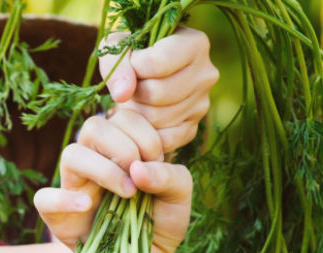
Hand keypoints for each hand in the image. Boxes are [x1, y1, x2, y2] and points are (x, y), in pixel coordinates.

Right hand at [34, 111, 191, 252]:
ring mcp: (73, 186)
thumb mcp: (179, 198)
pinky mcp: (57, 216)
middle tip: (140, 177)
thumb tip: (138, 168)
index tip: (158, 162)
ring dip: (103, 169)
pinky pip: (44, 198)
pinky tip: (88, 206)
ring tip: (127, 193)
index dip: (145, 134)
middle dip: (124, 146)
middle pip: (94, 126)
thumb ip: (170, 175)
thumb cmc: (159, 223)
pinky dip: (65, 199)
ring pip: (71, 154)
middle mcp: (95, 161)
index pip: (122, 116)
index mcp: (121, 146)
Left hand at [98, 27, 218, 152]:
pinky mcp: (193, 127)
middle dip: (135, 92)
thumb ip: (116, 64)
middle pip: (158, 93)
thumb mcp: (119, 45)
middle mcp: (206, 74)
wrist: (144, 74)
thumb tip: (123, 94)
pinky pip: (164, 139)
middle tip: (132, 86)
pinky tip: (141, 116)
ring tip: (137, 98)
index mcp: (195, 44)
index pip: (156, 63)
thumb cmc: (132, 53)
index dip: (133, 67)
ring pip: (158, 118)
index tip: (130, 64)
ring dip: (137, 111)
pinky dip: (145, 132)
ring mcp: (202, 103)